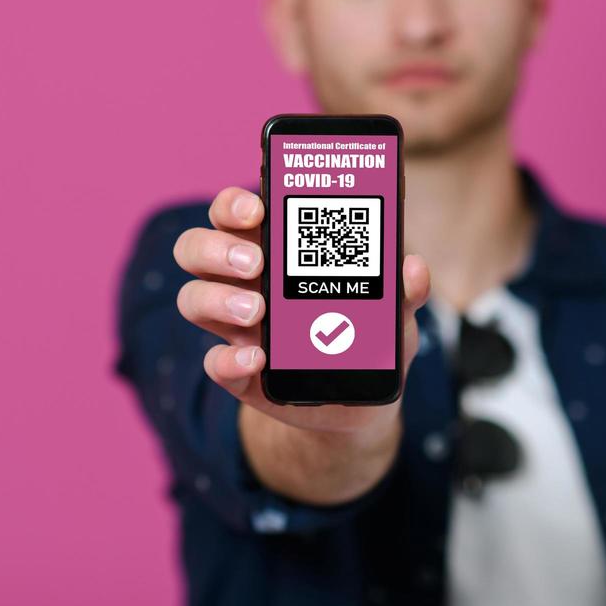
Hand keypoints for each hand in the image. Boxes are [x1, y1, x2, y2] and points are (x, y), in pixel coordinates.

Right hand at [173, 185, 429, 440]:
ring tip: (257, 310)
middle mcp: (241, 281)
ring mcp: (234, 328)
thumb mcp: (392, 311)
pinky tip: (258, 359)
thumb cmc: (368, 336)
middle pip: (198, 248)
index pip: (234, 212)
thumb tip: (412, 268)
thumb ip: (403, 289)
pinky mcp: (238, 372)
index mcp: (273, 249)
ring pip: (193, 298)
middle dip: (218, 248)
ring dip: (218, 299)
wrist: (359, 401)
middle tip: (256, 262)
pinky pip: (215, 364)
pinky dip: (229, 360)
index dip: (234, 203)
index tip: (258, 207)